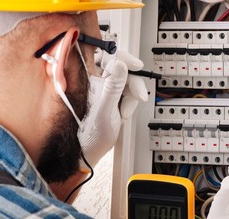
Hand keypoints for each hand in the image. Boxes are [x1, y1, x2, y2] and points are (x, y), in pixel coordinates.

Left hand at [77, 49, 147, 169]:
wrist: (90, 152)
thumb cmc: (89, 136)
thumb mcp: (105, 110)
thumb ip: (113, 86)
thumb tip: (120, 64)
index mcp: (89, 80)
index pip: (107, 57)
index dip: (123, 58)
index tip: (136, 65)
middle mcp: (96, 83)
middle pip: (121, 69)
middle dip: (132, 83)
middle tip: (139, 95)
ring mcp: (105, 91)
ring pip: (126, 83)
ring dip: (131, 97)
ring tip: (124, 113)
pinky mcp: (112, 100)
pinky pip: (126, 94)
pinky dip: (129, 104)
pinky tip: (123, 114)